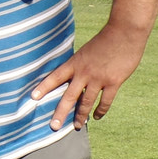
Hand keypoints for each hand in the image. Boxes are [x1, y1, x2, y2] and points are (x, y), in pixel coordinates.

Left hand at [30, 22, 149, 129]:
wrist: (125, 32)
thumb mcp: (86, 51)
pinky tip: (96, 117)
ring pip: (86, 102)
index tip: (32, 98)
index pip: (55, 77)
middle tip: (53, 127)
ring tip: (76, 126)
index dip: (43, 88)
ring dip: (80, 116)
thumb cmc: (106, 40)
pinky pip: (105, 101)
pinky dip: (100, 110)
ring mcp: (98, 78)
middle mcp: (83, 73)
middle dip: (60, 113)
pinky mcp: (113, 82)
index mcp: (75, 63)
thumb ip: (80, 65)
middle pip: (68, 96)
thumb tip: (75, 77)